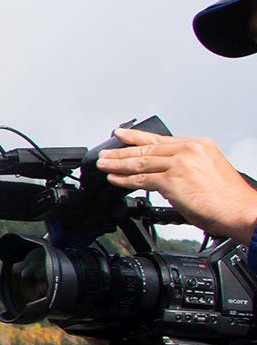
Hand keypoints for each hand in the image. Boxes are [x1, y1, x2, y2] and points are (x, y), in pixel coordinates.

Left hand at [96, 127, 256, 241]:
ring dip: (118, 164)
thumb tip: (163, 175)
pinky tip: (114, 179)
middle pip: (147, 149)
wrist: (241, 210)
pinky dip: (124, 180)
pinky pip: (141, 180)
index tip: (122, 134)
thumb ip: (184, 168)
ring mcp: (180, 164)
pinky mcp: (172, 180)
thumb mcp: (207, 171)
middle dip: (122, 151)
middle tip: (105, 152)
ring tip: (104, 164)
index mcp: (199, 145)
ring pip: (140, 162)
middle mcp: (189, 151)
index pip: (160, 140)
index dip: (137, 137)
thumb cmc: (227, 197)